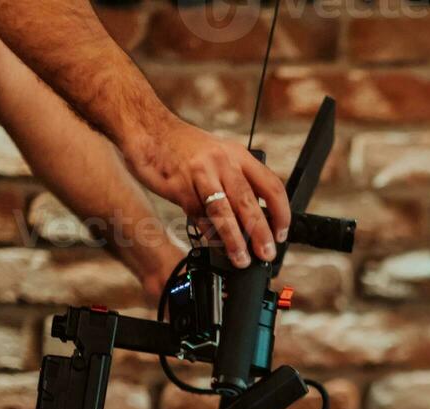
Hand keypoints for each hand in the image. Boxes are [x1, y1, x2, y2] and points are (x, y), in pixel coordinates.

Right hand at [122, 118, 289, 269]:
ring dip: (235, 240)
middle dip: (261, 233)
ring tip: (241, 259)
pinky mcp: (180, 186)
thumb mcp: (220, 156)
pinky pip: (199, 216)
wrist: (148, 128)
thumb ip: (238, 182)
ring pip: (224, 212)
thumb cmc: (185, 148)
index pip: (271, 186)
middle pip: (249, 202)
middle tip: (267, 253)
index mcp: (239, 155)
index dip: (281, 213)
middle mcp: (223, 162)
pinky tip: (215, 246)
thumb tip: (256, 221)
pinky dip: (208, 234)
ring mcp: (201, 174)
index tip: (281, 233)